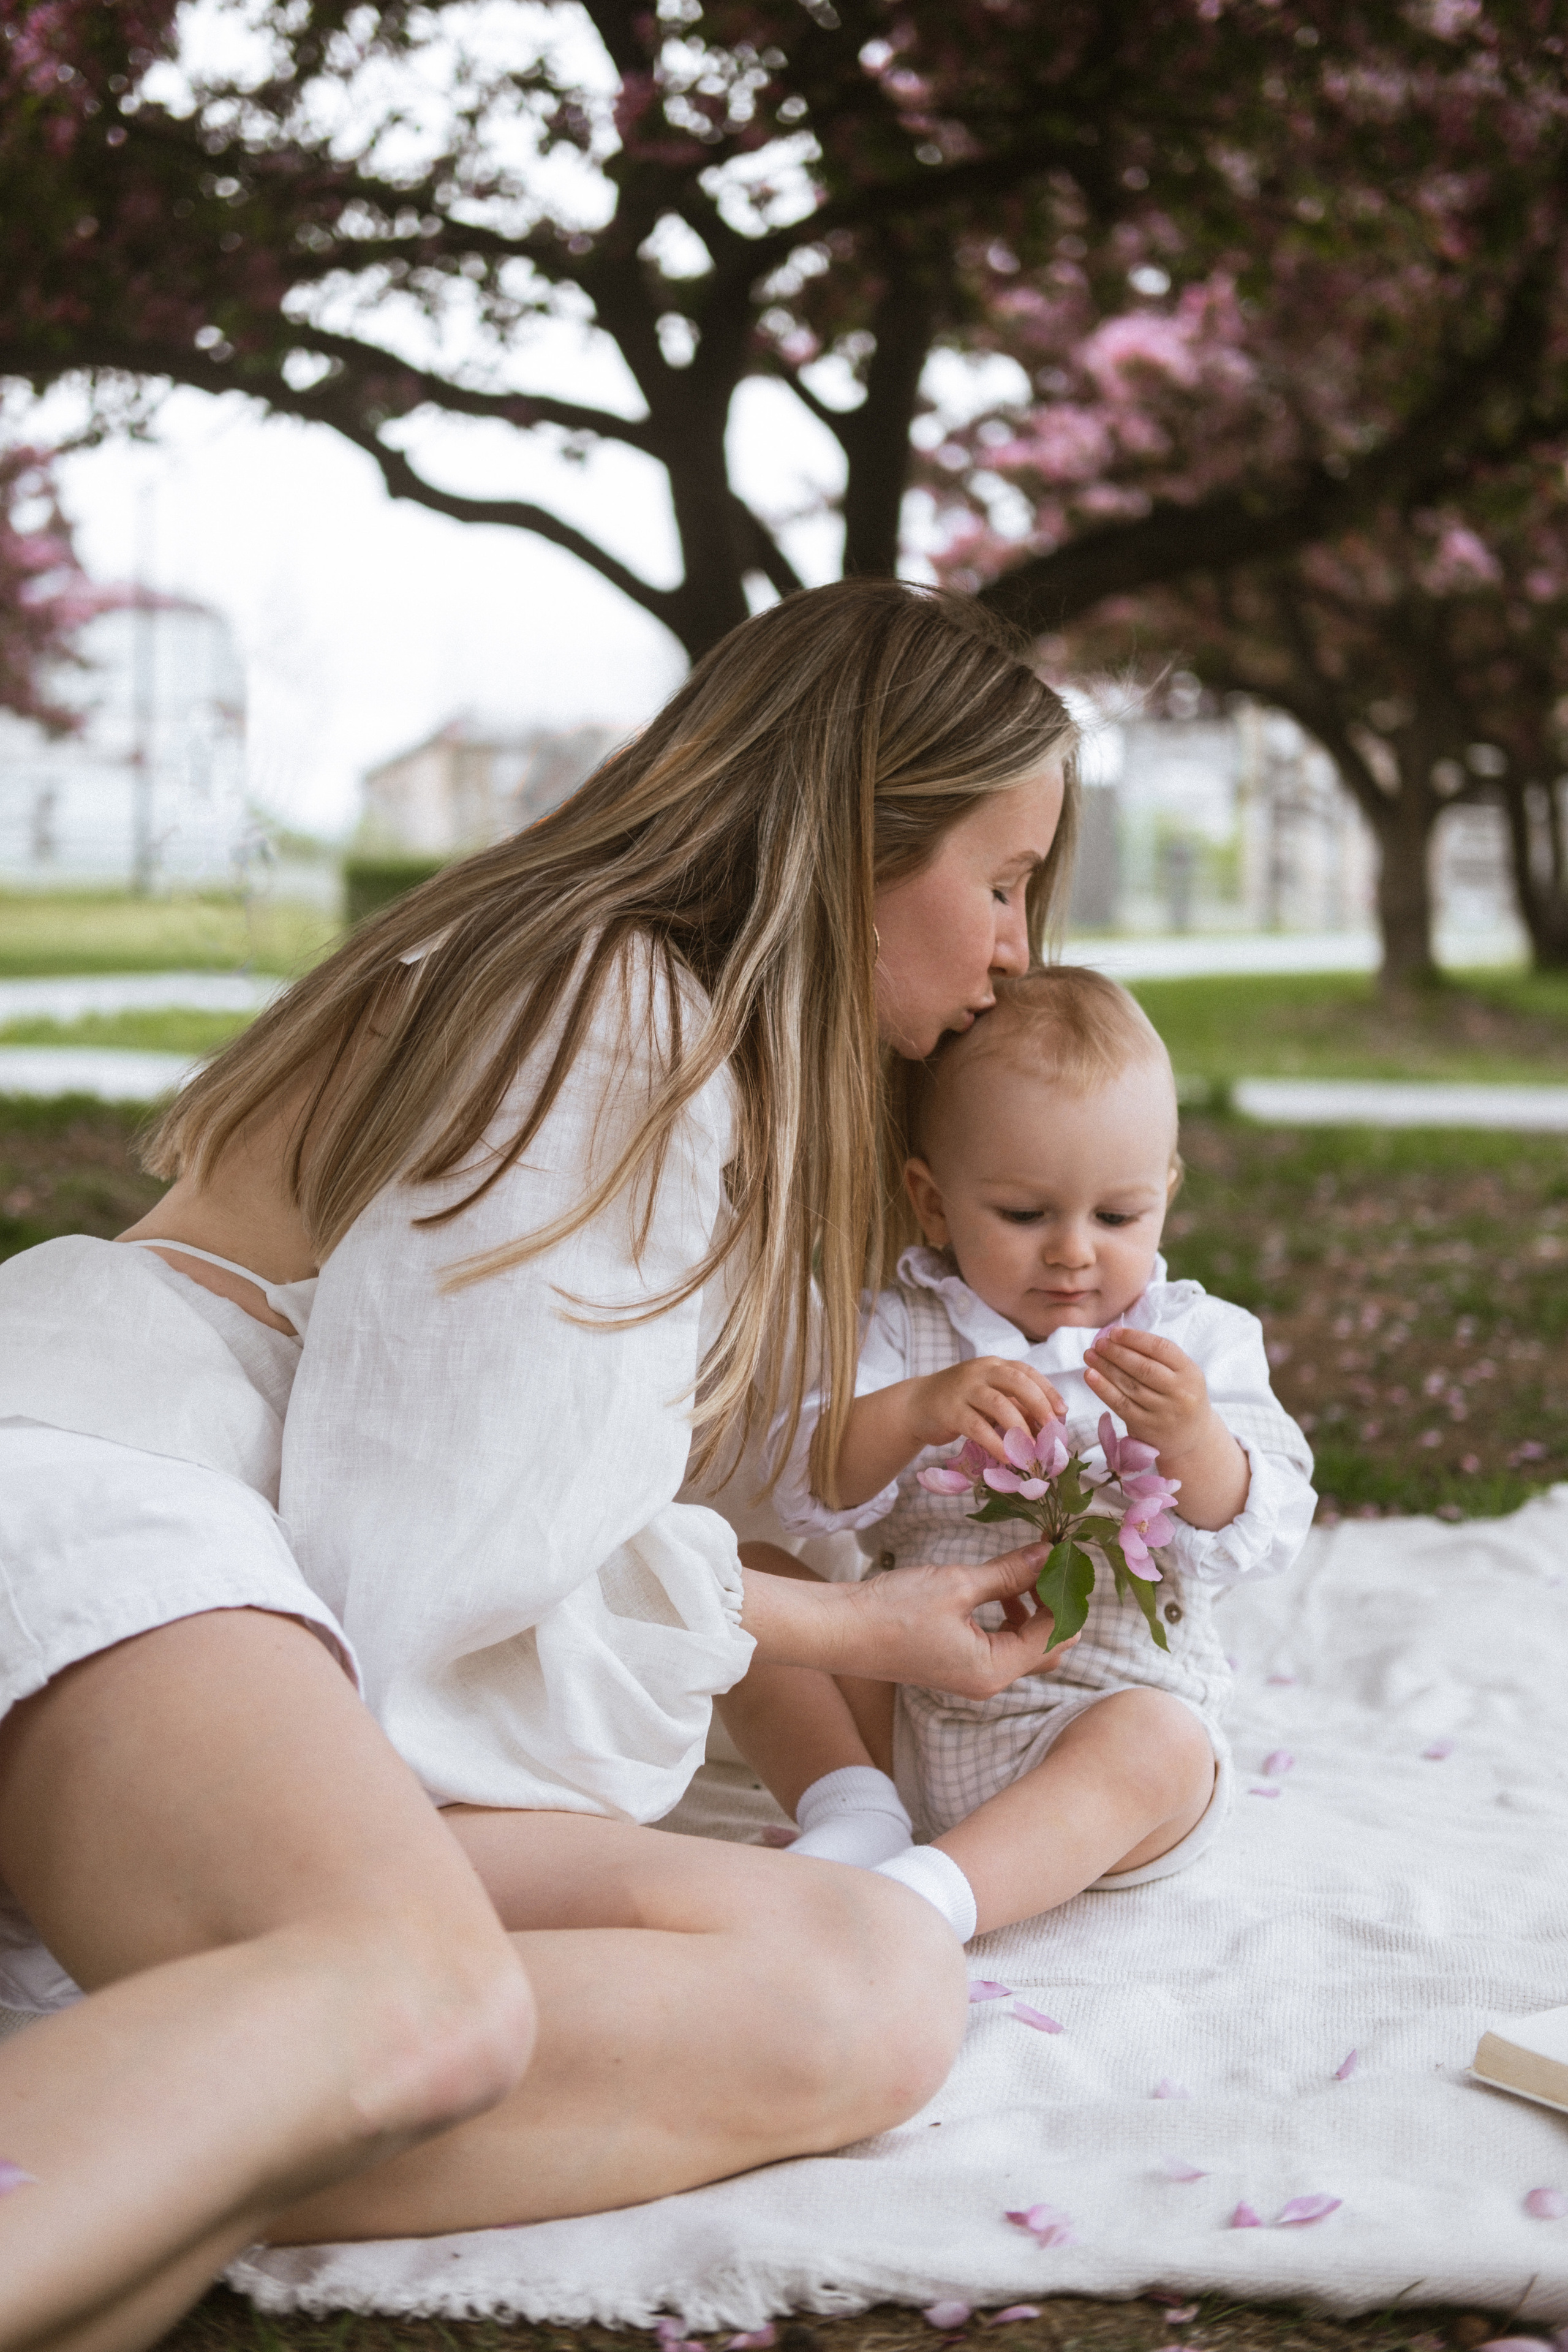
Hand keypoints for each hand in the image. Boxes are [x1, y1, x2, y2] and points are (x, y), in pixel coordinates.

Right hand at [835, 1543, 1078, 1700]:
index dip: (1064, 1594)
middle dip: (1055, 1606)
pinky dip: (1009, 1618)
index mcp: (994, 1670)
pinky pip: (1000, 1645)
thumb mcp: (958, 1584)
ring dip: (1033, 1610)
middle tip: (1051, 1565)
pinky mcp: (957, 1665)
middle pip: (1046, 1648)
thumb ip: (1008, 1573)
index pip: (1055, 1635)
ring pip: (1024, 1647)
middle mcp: (989, 1682)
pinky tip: (997, 1590)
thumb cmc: (894, 1610)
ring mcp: (972, 1676)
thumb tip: (1047, 1556)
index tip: (1064, 1556)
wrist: (841, 1630)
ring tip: (1023, 1572)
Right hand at [906, 1356, 1066, 1466]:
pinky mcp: (950, 1410)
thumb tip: (1047, 1425)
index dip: (1048, 1390)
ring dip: (1019, 1429)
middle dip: (1039, 1405)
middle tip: (1053, 1430)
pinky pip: (977, 1426)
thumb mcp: (988, 1397)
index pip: (1027, 1372)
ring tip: (1031, 1450)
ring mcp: (964, 1388)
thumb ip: (1013, 1405)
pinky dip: (995, 1443)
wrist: (916, 1405)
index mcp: (994, 1365)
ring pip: (999, 1404)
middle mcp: (980, 1371)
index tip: (1063, 1411)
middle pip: (1017, 1382)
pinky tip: (1006, 1457)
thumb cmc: (959, 1403)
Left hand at [1083, 1327, 1211, 1460]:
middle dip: (1117, 1352)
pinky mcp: (1146, 1427)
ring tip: (1090, 1355)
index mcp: (1190, 1373)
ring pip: (1129, 1385)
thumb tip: (1118, 1336)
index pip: (1161, 1349)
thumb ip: (1157, 1356)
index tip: (1114, 1332)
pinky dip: (1103, 1389)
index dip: (1135, 1338)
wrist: (1192, 1436)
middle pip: (1143, 1367)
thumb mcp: (1182, 1373)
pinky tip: (1090, 1376)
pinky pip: (1121, 1405)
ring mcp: (1163, 1412)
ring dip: (1105, 1368)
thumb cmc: (1180, 1395)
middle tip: (1099, 1343)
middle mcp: (1179, 1392)